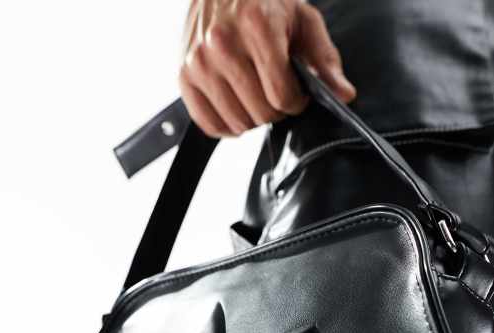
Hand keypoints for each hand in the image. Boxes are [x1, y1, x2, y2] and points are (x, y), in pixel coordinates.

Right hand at [179, 0, 356, 137]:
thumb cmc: (265, 4)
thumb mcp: (302, 20)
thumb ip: (325, 60)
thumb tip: (343, 95)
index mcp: (256, 25)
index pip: (282, 95)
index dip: (296, 101)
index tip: (296, 91)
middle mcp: (222, 44)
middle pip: (261, 112)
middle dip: (276, 109)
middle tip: (275, 90)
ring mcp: (199, 62)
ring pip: (238, 123)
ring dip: (253, 117)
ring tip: (255, 93)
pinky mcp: (183, 77)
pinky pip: (209, 125)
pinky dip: (227, 125)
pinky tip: (236, 106)